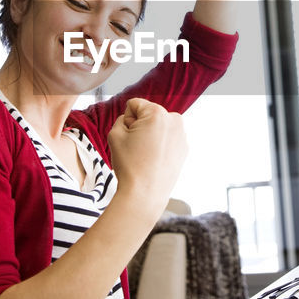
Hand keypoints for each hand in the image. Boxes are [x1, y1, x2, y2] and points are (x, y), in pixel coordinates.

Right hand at [106, 98, 187, 221]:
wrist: (145, 193)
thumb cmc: (130, 165)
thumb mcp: (114, 135)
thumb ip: (121, 119)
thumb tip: (132, 119)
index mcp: (158, 113)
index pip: (135, 105)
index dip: (126, 120)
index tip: (129, 137)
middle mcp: (174, 120)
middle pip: (148, 114)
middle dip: (140, 126)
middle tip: (137, 147)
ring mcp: (182, 135)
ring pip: (158, 127)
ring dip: (151, 135)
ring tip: (146, 155)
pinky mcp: (184, 148)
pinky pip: (166, 139)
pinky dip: (160, 146)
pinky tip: (154, 160)